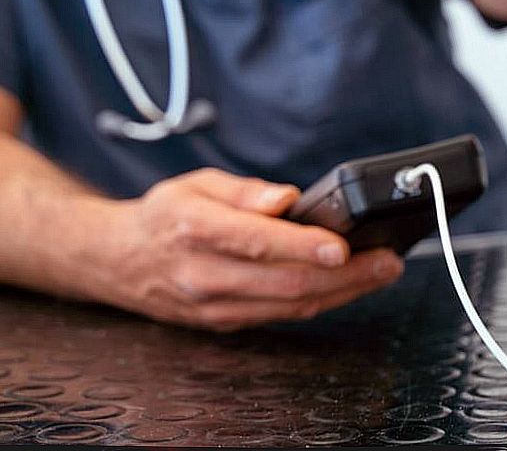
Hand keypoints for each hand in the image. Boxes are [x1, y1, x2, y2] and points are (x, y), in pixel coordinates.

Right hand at [96, 168, 403, 331]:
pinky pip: (279, 316)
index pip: (256, 241)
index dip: (302, 246)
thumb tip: (286, 197)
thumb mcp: (196, 183)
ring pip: (288, 306)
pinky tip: (347, 287)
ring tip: (380, 273)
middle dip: (344, 275)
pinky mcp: (223, 323)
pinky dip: (318, 302)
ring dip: (342, 293)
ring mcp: (213, 305)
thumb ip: (244, 190)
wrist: (120, 260)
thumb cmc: (165, 215)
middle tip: (386, 260)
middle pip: (283, 282)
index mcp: (194, 228)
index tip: (341, 246)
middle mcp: (203, 273)